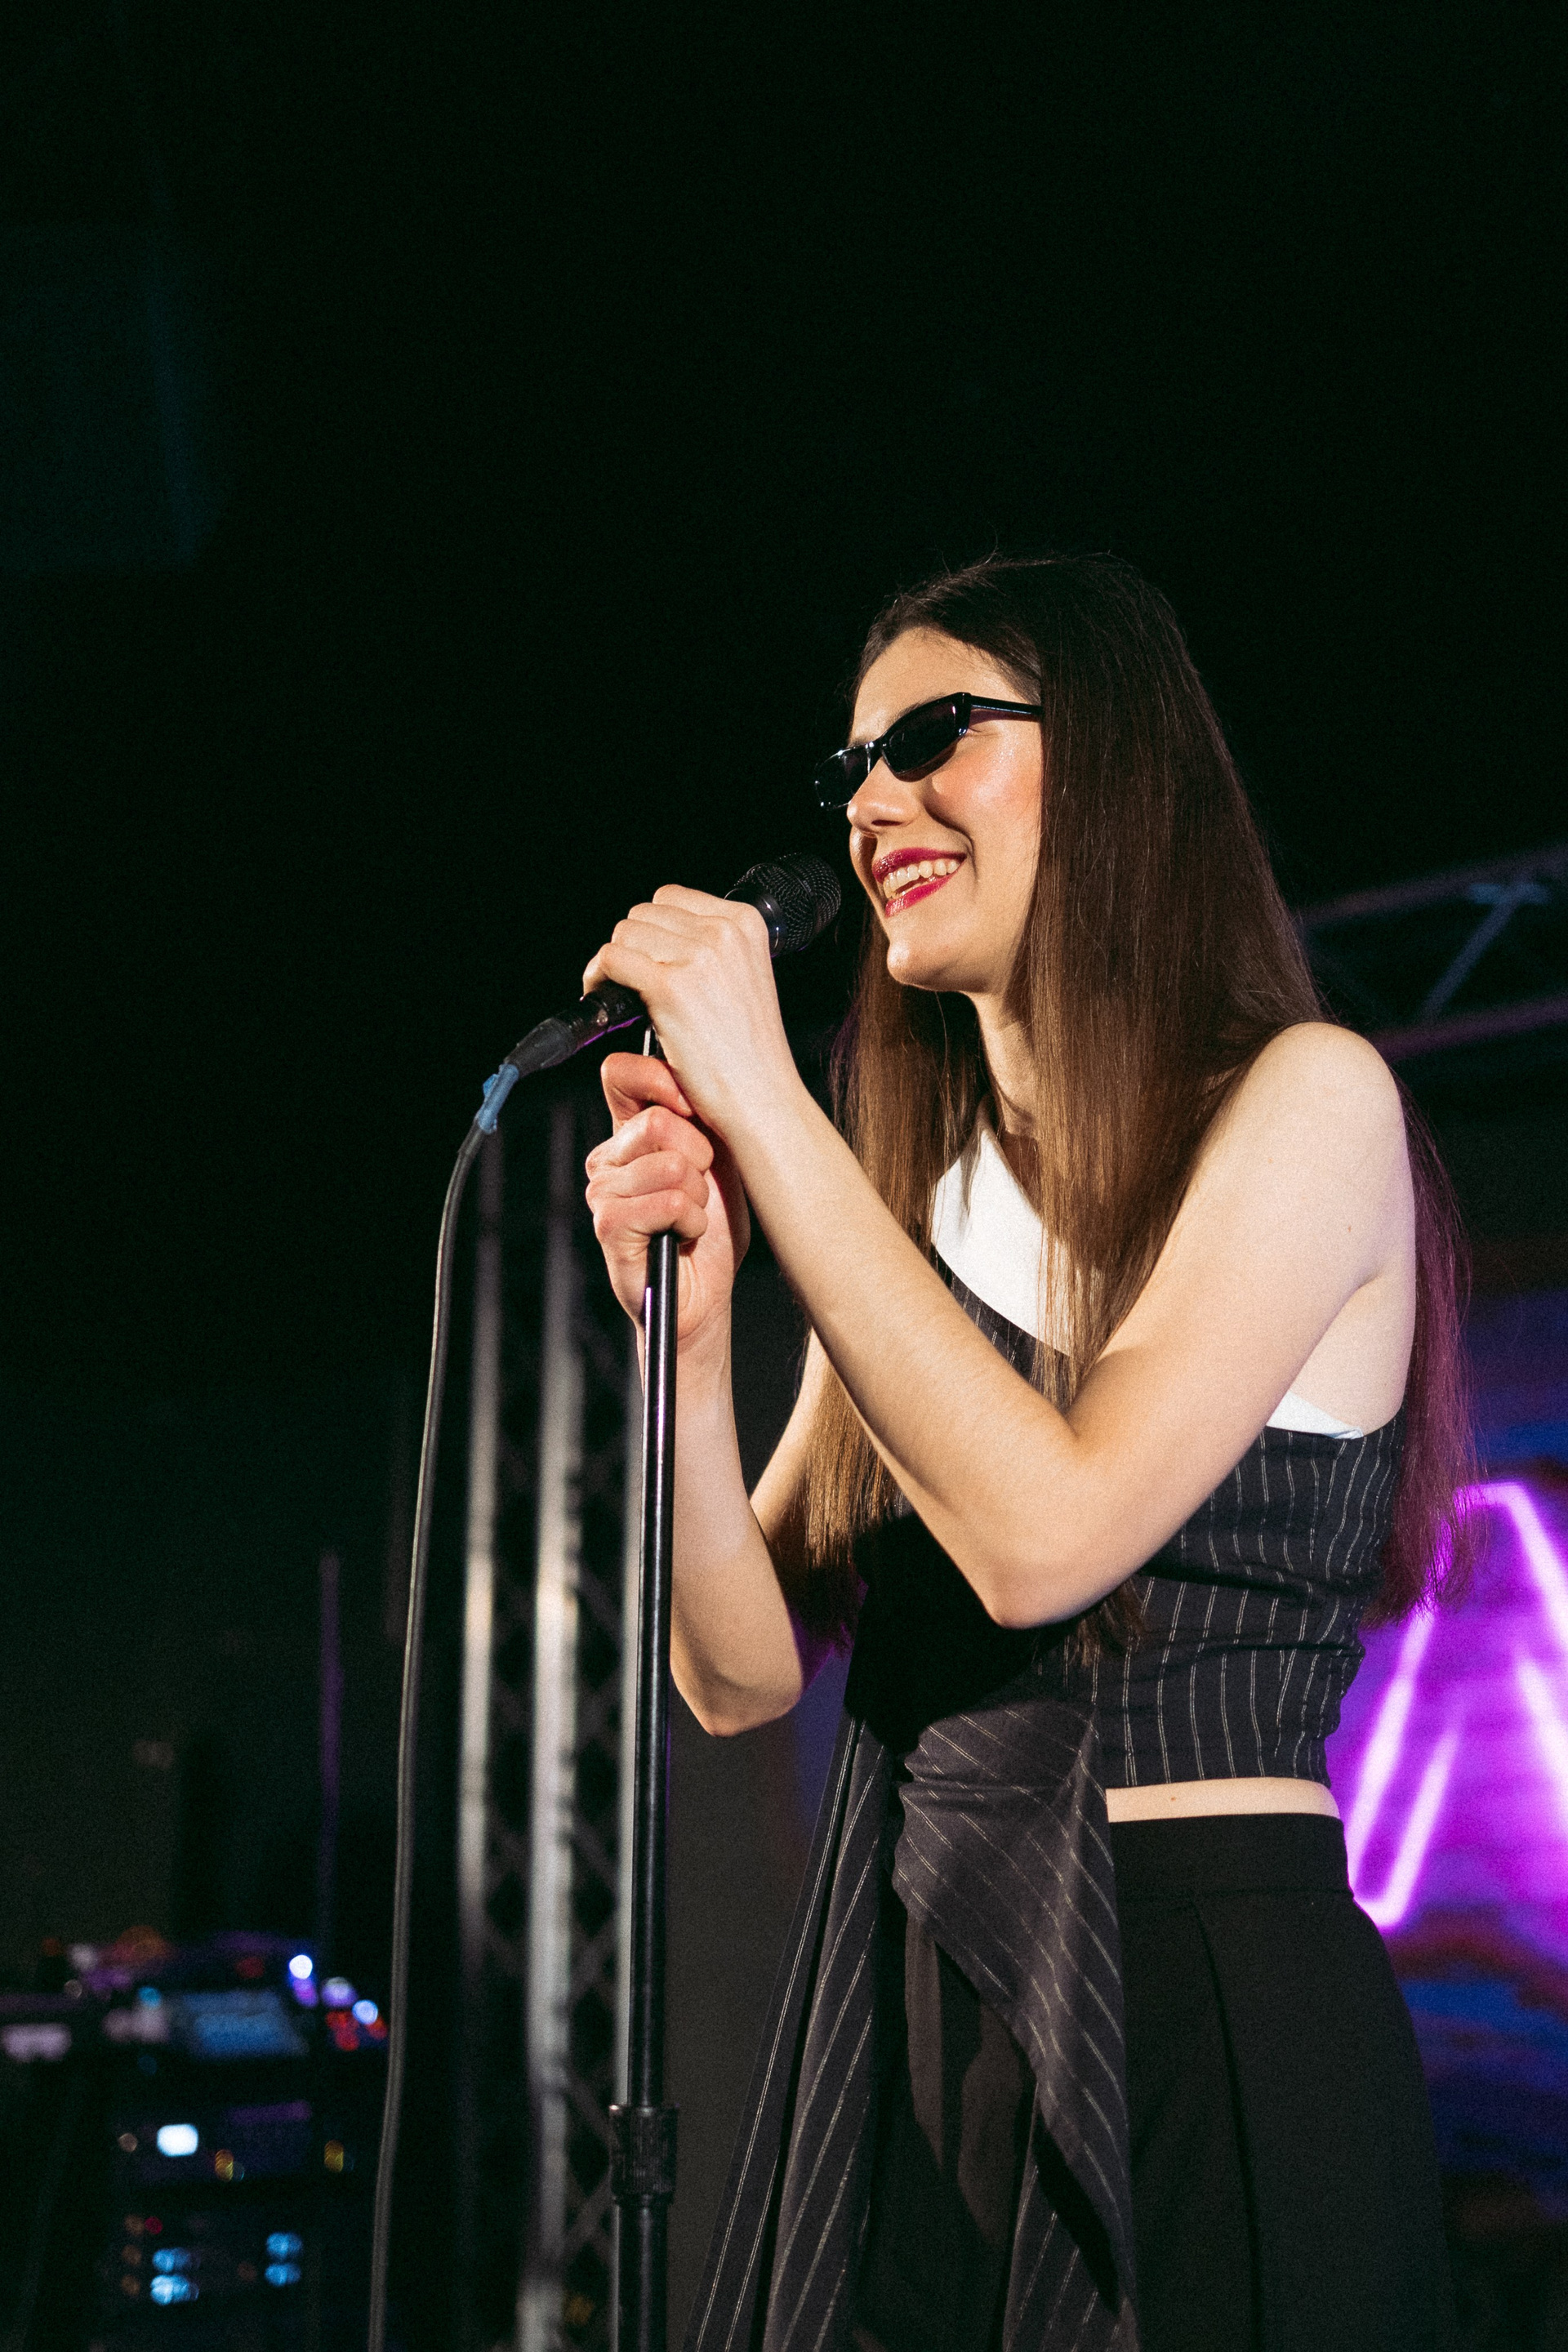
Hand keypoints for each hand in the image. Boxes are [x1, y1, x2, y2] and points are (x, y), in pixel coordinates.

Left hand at [581, 887, 798, 1142]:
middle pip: (643, 913)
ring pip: (624, 933)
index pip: (671, 898)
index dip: (651, 931)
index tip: (647, 961)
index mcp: (746, 922)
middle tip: (630, 986)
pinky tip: (607, 1003)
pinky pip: (612, 960)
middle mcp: (725, 931)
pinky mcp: (671, 987)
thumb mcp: (743, 980)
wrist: (761, 1101)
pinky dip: (599, 979)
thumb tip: (659, 936)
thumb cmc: (749, 1055)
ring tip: (620, 997)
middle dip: (632, 948)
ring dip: (613, 964)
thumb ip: (712, 950)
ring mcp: (699, 957)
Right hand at [585, 1052, 750, 1364]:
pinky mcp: (609, 1225)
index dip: (662, 1079)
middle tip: (700, 1189)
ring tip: (691, 1217)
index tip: (696, 1109)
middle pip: (659, 1121)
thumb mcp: (719, 1157)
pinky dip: (692, 1221)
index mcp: (628, 1132)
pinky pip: (669, 1201)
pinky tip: (684, 1235)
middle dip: (699, 1156)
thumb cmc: (713, 1226)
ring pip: (671, 1165)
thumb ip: (702, 1113)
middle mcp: (608, 1158)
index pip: (621, 1073)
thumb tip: (697, 1076)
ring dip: (698, 1197)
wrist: (705, 1294)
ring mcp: (603, 1191)